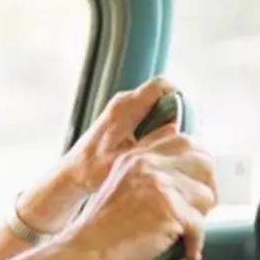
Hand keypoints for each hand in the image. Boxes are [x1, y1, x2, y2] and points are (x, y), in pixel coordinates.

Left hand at [60, 77, 180, 194]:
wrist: (71, 173)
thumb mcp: (126, 159)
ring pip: (157, 107)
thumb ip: (151, 143)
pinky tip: (155, 149)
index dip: (179, 96)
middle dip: (176, 114)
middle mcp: (124, 103)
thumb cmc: (92, 169)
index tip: (187, 119)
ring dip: (167, 123)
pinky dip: (157, 128)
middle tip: (181, 137)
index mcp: (124, 107)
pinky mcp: (123, 118)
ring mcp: (123, 109)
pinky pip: (149, 115)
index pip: (160, 85)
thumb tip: (176, 129)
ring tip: (168, 145)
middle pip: (163, 95)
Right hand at [66, 132, 217, 259]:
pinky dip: (195, 242)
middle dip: (207, 188)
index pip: (184, 142)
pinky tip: (185, 250)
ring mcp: (158, 184)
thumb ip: (149, 176)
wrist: (84, 254)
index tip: (196, 186)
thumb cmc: (101, 231)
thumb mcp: (121, 188)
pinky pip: (200, 224)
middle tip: (199, 212)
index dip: (198, 165)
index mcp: (136, 156)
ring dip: (200, 218)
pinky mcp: (168, 208)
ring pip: (206, 195)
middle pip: (204, 163)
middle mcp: (147, 164)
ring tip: (183, 234)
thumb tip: (191, 182)